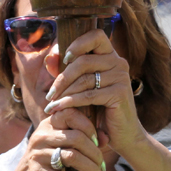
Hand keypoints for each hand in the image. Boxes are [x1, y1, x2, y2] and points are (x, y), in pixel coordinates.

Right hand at [0, 108, 104, 170]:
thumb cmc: (49, 165)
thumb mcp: (62, 148)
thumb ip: (84, 140)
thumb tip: (106, 138)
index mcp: (47, 125)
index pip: (71, 113)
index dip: (89, 127)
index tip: (98, 143)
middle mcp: (41, 136)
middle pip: (77, 138)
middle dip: (95, 154)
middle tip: (103, 167)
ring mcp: (37, 154)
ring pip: (73, 157)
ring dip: (92, 170)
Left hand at [44, 29, 146, 154]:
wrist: (120, 134)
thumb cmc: (99, 109)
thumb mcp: (82, 88)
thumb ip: (66, 72)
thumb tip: (49, 58)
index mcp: (110, 56)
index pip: (96, 36)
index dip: (79, 43)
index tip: (64, 59)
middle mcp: (119, 63)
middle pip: (84, 60)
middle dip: (62, 77)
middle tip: (50, 94)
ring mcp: (121, 77)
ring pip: (84, 79)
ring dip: (64, 92)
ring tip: (51, 104)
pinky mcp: (120, 93)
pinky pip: (88, 95)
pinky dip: (70, 102)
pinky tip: (59, 108)